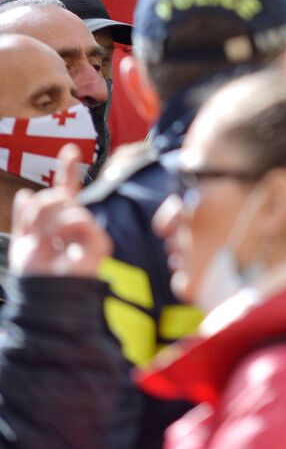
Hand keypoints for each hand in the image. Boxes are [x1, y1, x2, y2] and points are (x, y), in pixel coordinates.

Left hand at [9, 145, 110, 277]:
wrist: (46, 298)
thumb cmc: (35, 278)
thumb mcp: (23, 243)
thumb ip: (26, 218)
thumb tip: (25, 194)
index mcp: (59, 223)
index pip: (66, 191)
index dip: (67, 170)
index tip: (70, 150)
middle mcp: (76, 224)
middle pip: (57, 195)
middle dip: (38, 210)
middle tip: (34, 232)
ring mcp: (88, 231)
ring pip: (64, 205)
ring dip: (46, 224)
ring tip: (46, 245)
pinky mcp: (99, 241)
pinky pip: (78, 219)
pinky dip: (62, 230)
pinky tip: (59, 245)